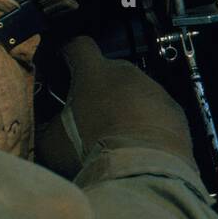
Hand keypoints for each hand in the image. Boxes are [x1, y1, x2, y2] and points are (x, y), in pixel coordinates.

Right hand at [36, 36, 194, 175]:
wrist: (142, 172)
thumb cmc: (92, 152)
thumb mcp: (51, 143)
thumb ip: (45, 127)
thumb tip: (41, 128)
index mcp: (94, 73)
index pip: (78, 45)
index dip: (69, 52)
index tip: (64, 60)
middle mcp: (128, 74)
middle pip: (110, 69)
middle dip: (99, 86)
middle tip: (88, 113)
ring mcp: (155, 91)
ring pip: (136, 91)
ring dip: (126, 105)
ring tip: (115, 134)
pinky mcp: (175, 111)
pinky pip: (158, 111)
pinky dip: (149, 122)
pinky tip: (140, 143)